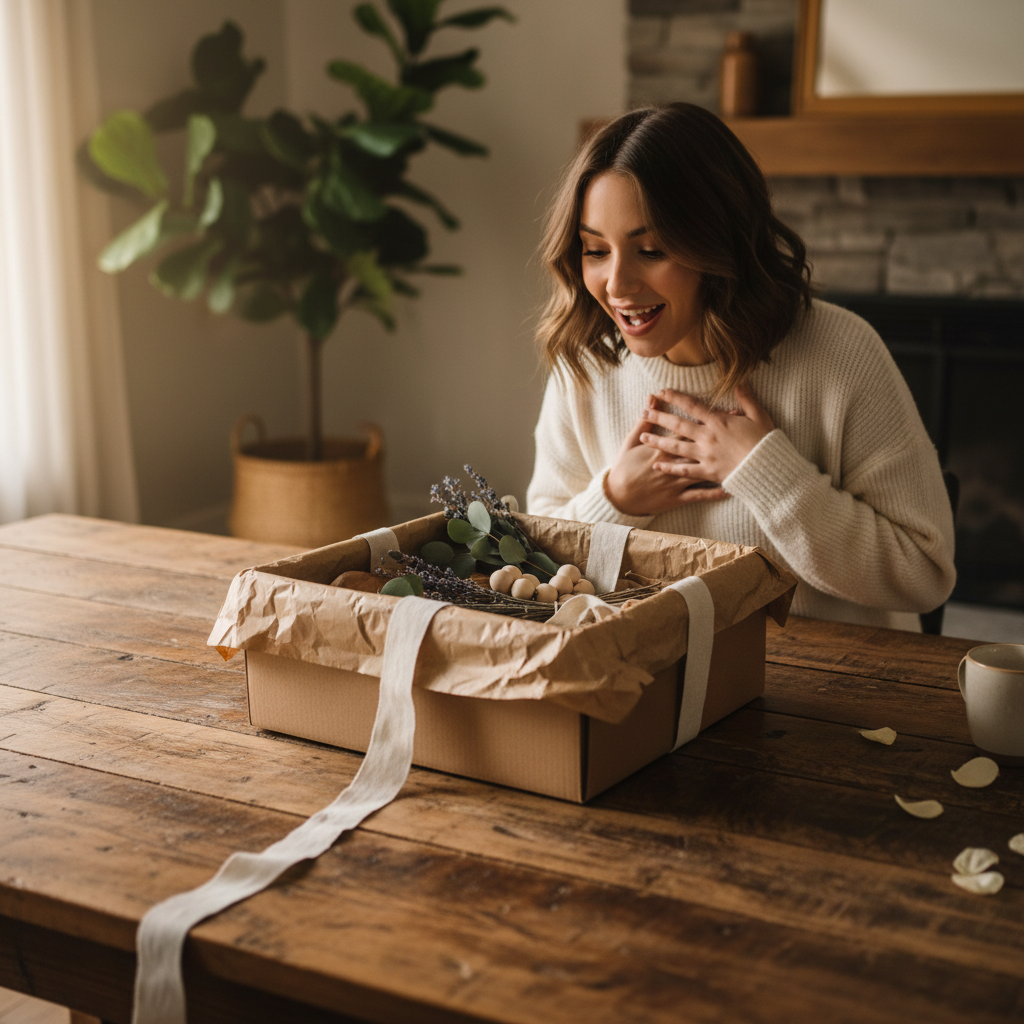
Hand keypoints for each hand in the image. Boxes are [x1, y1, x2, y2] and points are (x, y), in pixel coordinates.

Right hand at [604, 408, 729, 515]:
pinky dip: (716, 493)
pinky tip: (732, 489)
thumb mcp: (631, 441)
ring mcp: (677, 482)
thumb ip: (644, 420)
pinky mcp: (678, 498)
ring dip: (722, 463)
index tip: (726, 410)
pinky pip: (701, 495)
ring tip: (741, 457)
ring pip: (703, 471)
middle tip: (740, 429)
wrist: (618, 497)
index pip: (688, 429)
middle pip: (700, 447)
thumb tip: (652, 398)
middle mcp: (673, 464)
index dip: (707, 420)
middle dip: (720, 438)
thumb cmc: (624, 468)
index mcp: (663, 448)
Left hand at [640, 382, 773, 484]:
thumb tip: (741, 380)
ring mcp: (706, 455)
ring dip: (658, 441)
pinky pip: (685, 470)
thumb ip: (747, 398)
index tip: (661, 392)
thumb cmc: (766, 442)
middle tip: (644, 412)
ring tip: (643, 437)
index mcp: (719, 421)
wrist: (770, 469)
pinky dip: (670, 468)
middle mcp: (708, 437)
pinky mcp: (707, 472)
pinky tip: (657, 466)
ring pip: (676, 447)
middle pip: (678, 425)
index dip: (675, 397)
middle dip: (659, 418)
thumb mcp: (759, 416)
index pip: (692, 405)